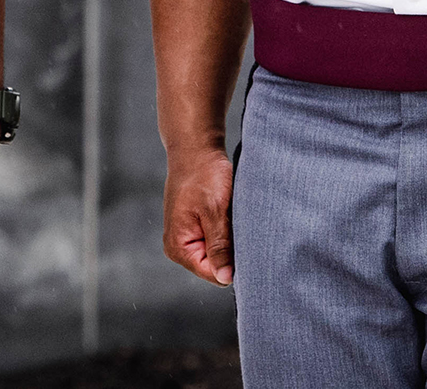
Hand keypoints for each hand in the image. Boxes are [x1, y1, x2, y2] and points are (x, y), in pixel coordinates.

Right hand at [163, 146, 234, 286]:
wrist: (196, 148)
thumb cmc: (204, 174)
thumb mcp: (214, 210)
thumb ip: (219, 246)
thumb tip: (225, 278)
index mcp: (179, 248)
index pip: (214, 275)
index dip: (234, 264)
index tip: (247, 244)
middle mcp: (179, 247)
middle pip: (217, 267)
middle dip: (232, 251)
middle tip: (240, 226)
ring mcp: (187, 238)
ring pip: (220, 253)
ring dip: (231, 239)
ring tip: (232, 216)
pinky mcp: (196, 228)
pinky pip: (218, 240)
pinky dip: (228, 230)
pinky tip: (229, 214)